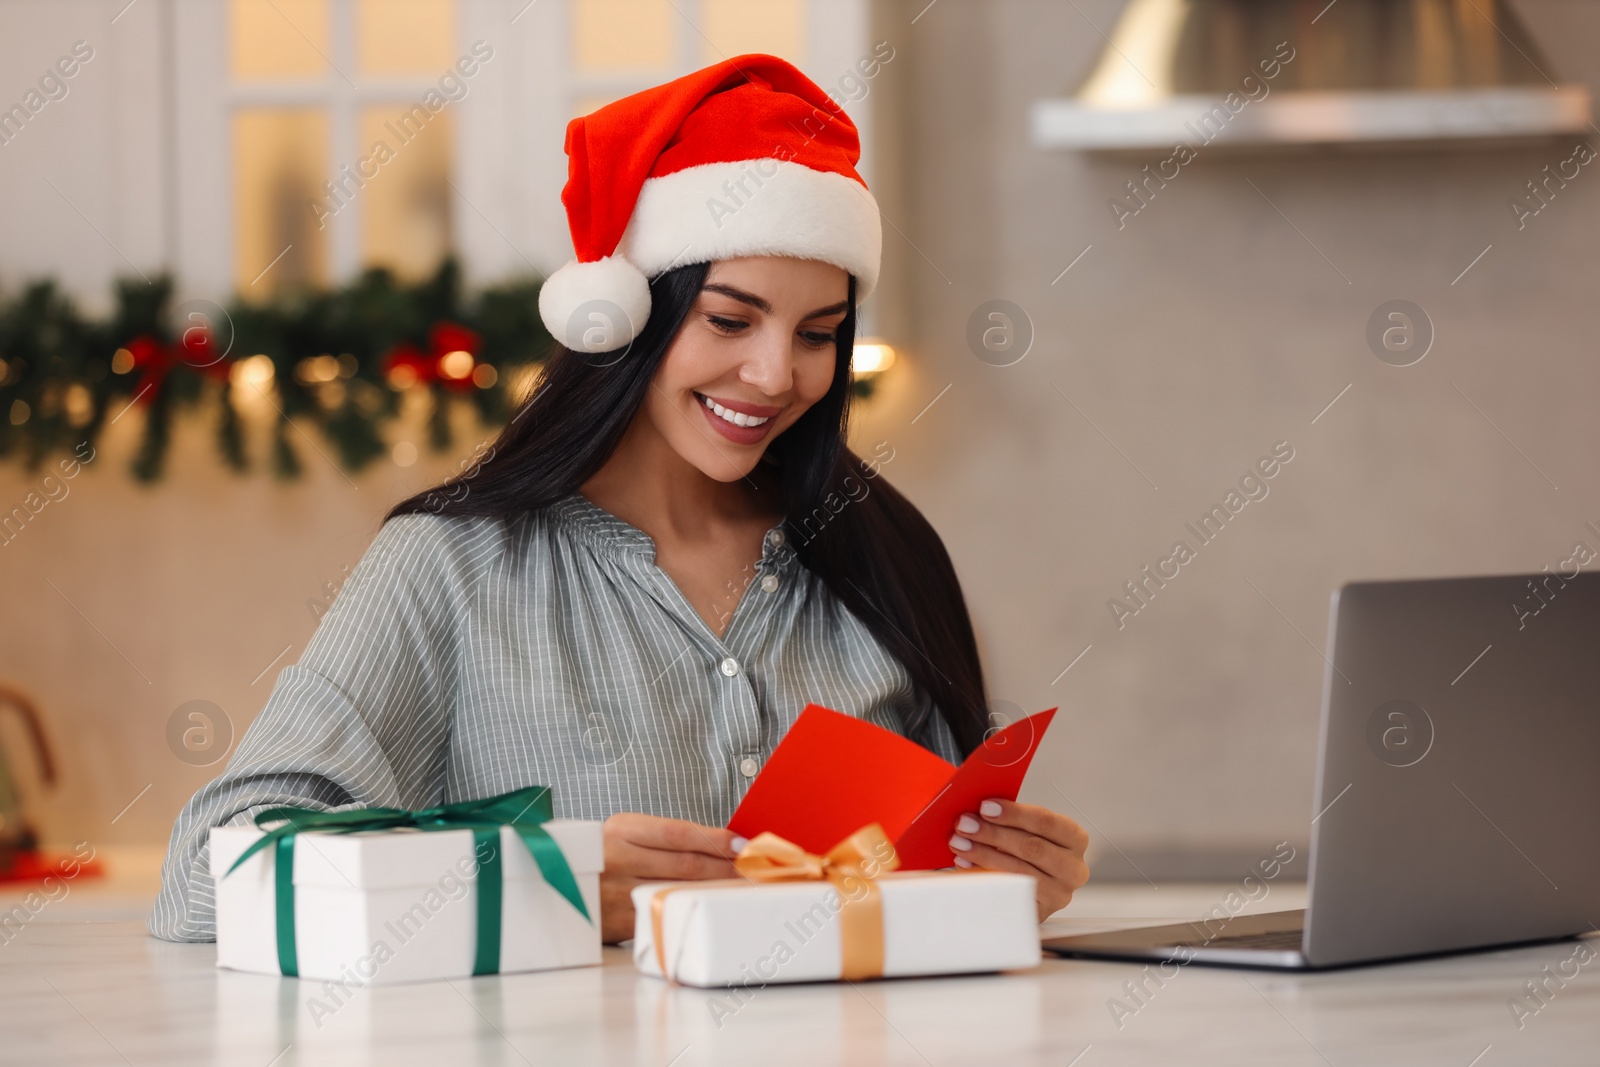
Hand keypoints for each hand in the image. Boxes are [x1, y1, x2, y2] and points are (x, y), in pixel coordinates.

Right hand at [599, 813, 744, 942]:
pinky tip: (710, 907)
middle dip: (726, 867)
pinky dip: (692, 909)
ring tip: (742, 887)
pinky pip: (665, 914)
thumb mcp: (622, 834)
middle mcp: (618, 859)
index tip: (742, 844)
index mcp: (620, 830)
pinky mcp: (620, 923)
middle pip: (686, 863)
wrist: (557, 885)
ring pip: (680, 890)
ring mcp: (618, 893)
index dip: (715, 838)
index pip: (678, 833)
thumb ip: (661, 837)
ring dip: (716, 889)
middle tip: (754, 869)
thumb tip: (718, 843)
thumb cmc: (601, 857)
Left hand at [949, 799, 1088, 921]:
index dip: (1014, 813)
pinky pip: (1010, 893)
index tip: (985, 807)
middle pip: (1032, 847)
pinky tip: (966, 864)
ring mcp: (1060, 894)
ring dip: (984, 854)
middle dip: (993, 834)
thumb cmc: (1026, 850)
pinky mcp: (1041, 912)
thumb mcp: (1026, 830)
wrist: (1028, 888)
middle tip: (965, 824)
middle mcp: (1074, 868)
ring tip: (960, 843)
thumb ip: (1010, 819)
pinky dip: (984, 876)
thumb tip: (978, 810)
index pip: (1046, 822)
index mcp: (1075, 839)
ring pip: (1019, 871)